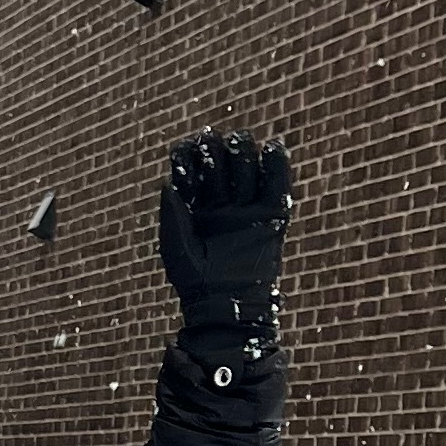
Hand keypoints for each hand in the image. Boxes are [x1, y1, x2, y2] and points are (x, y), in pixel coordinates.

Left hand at [158, 130, 291, 343]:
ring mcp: (247, 210)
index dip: (190, 156)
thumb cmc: (194, 281)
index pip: (193, 172)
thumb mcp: (176, 247)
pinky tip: (273, 149)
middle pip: (222, 165)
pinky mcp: (272, 218)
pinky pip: (277, 187)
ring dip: (244, 151)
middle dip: (218, 149)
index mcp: (196, 208)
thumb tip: (168, 182)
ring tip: (241, 141)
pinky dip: (277, 166)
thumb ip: (172, 214)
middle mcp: (222, 204)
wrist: (225, 305)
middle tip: (214, 139)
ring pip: (247, 170)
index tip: (188, 146)